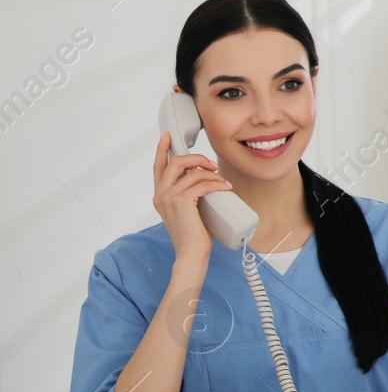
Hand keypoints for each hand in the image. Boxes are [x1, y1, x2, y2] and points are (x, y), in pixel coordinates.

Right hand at [152, 132, 232, 265]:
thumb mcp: (189, 210)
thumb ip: (189, 194)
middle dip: (196, 158)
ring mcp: (169, 198)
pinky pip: (202, 183)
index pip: (158, 167)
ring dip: (212, 173)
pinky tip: (226, 187)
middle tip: (211, 164)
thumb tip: (205, 179)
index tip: (167, 137)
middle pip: (175, 162)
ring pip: (191, 172)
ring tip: (223, 181)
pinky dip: (217, 183)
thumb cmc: (194, 235)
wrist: (192, 254)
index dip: (162, 150)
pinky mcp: (181, 202)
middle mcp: (160, 195)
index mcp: (160, 196)